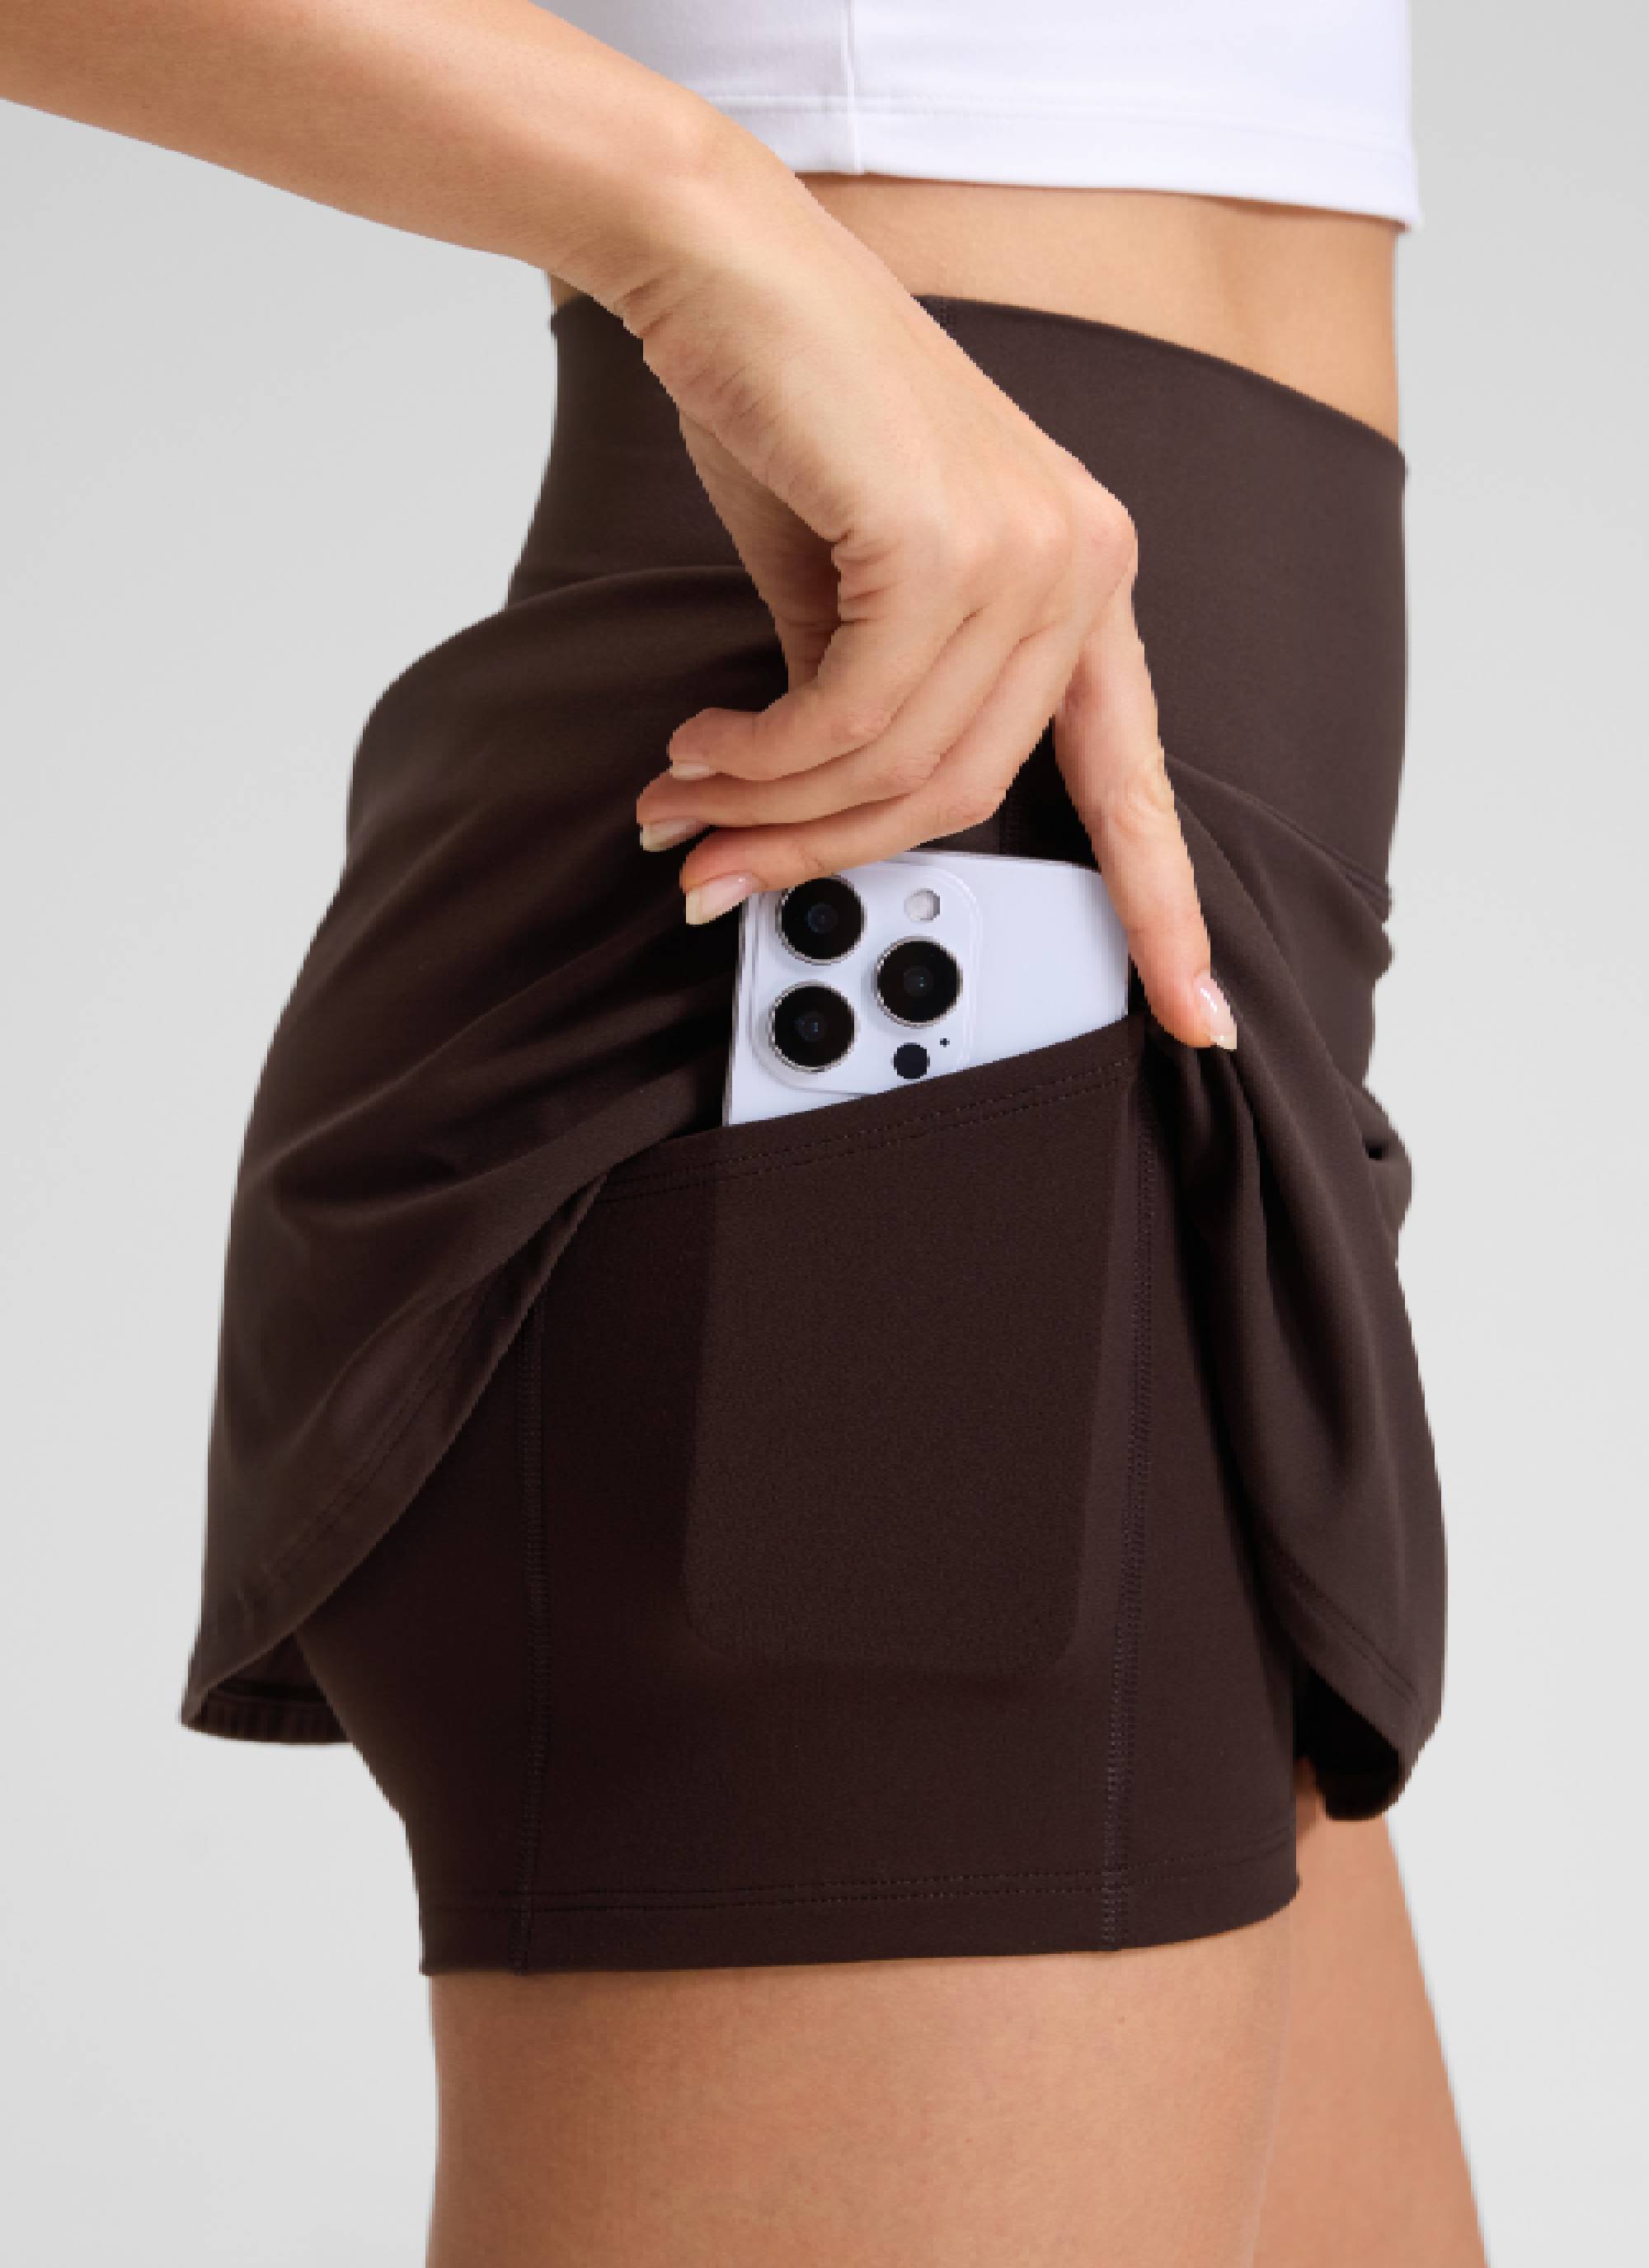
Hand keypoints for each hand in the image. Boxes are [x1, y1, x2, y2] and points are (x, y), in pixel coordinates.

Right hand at [622, 146, 1235, 1050]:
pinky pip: (848, 717)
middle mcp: (1083, 564)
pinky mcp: (946, 543)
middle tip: (722, 871)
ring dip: (774, 810)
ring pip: (903, 766)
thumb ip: (876, 701)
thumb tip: (814, 824)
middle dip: (829, 852)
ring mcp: (1029, 550)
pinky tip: (702, 747)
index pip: (1137, 777)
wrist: (729, 267)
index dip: (1166, 906)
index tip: (1196, 1012)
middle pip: (972, 791)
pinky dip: (763, 757)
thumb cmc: (793, 413)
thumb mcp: (854, 586)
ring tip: (687, 803)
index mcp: (1085, 578)